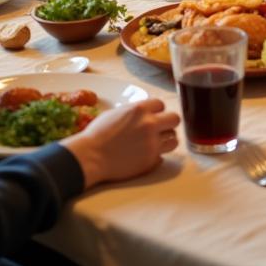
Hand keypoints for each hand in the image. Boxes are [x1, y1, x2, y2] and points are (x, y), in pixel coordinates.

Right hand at [61, 98, 179, 188]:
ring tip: (155, 143)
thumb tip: (146, 112)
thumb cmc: (98, 134)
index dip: (157, 111)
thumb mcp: (116, 113)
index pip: (161, 104)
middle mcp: (149, 124)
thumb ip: (135, 111)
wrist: (90, 157)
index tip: (152, 116)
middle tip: (160, 129)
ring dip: (166, 140)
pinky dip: (156, 155)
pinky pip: (163, 156)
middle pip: (175, 119)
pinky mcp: (151, 161)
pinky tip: (146, 155)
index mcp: (139, 109)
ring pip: (174, 139)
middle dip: (168, 123)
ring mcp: (152, 143)